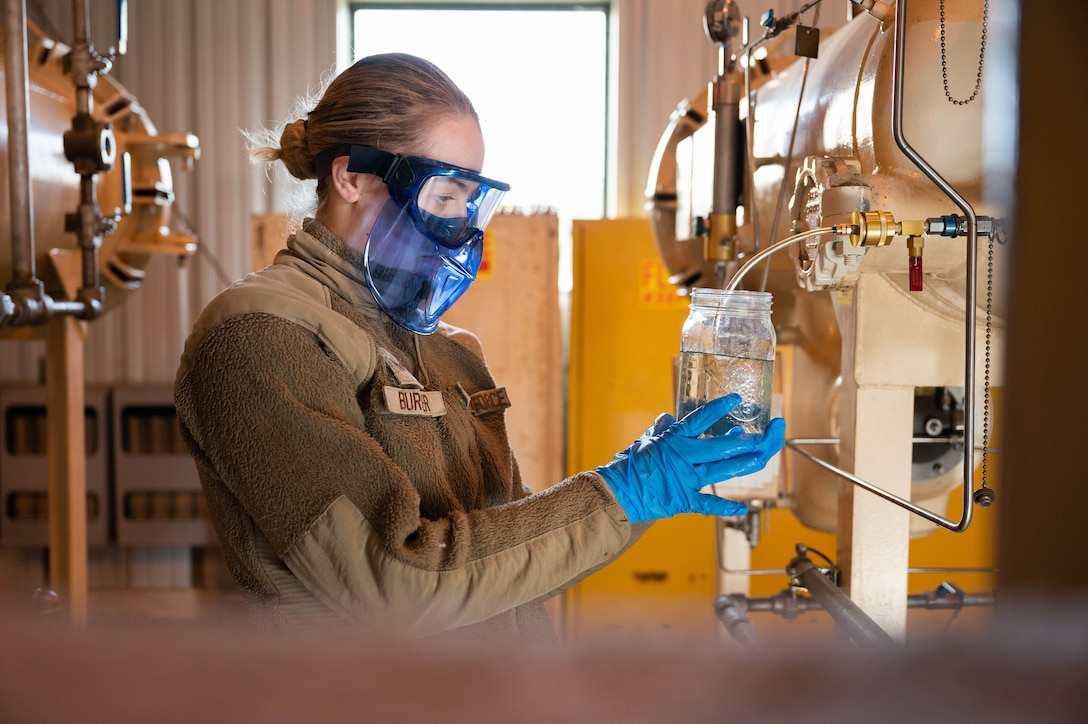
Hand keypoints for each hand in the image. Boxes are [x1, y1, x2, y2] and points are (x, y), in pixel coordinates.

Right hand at [595, 394, 785, 522]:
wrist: (616, 493)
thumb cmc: (627, 466)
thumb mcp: (643, 441)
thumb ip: (660, 429)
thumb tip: (668, 417)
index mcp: (674, 440)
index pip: (701, 419)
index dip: (720, 407)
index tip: (736, 399)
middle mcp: (685, 458)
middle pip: (722, 447)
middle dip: (746, 440)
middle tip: (764, 433)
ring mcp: (687, 480)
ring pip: (723, 471)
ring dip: (745, 463)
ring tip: (762, 455)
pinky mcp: (685, 500)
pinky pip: (708, 505)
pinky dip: (725, 507)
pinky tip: (742, 507)